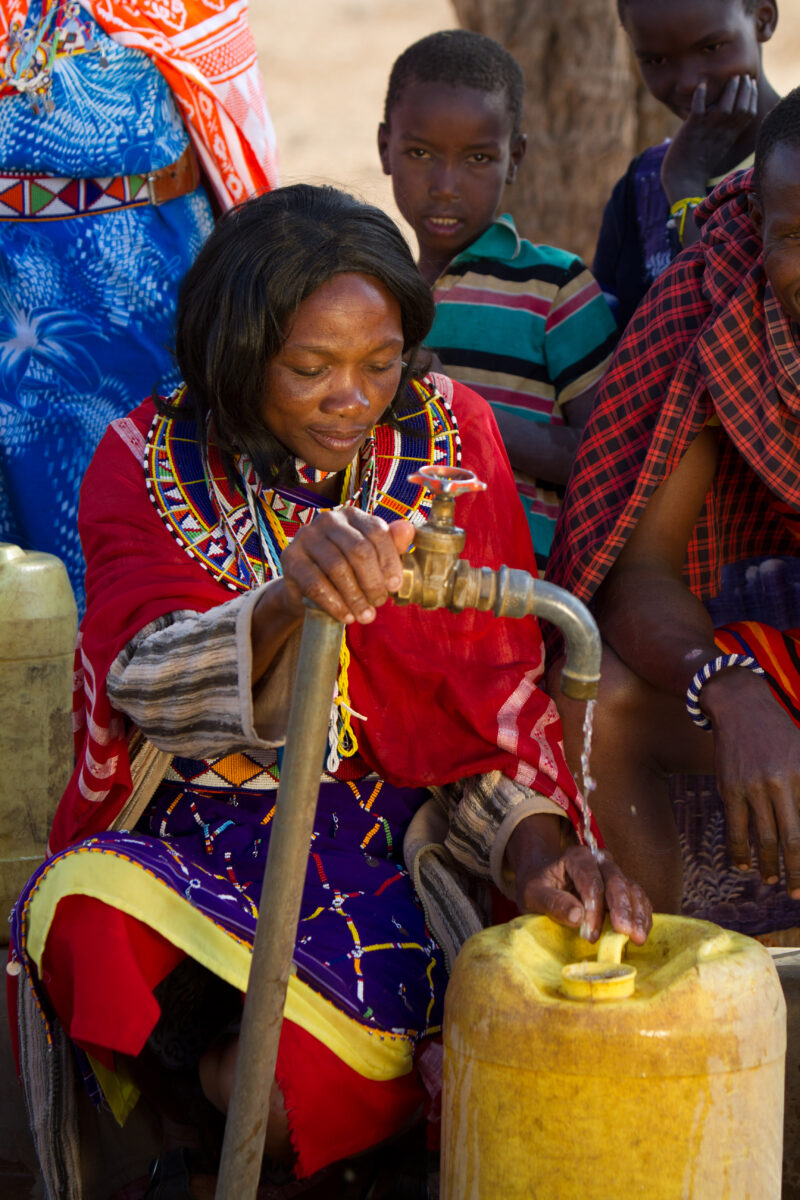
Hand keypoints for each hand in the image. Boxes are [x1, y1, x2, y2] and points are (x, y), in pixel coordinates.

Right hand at [278, 509, 413, 624]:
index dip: (389, 560)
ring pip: (337, 568)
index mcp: (352, 515)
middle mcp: (328, 520)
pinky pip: (315, 583)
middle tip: (379, 603)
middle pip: (358, 550)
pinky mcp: (290, 558)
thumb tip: (409, 529)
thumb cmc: (346, 571)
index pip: (376, 531)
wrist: (305, 588)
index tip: (395, 586)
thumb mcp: (372, 559)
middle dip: (373, 581)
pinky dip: (334, 603)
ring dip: (355, 597)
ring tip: (365, 616)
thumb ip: (391, 546)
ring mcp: (306, 537)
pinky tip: (346, 616)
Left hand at [506, 816, 651, 944]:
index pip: (591, 881)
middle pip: (616, 881)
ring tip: (638, 937)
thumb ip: (553, 903)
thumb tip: (578, 917)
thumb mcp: (534, 895)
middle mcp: (599, 860)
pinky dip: (642, 915)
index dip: (594, 909)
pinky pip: (638, 899)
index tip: (590, 935)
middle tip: (625, 932)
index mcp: (577, 857)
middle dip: (622, 909)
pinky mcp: (622, 888)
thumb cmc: (538, 888)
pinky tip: (642, 932)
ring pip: (631, 889)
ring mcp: (613, 873)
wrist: (543, 882)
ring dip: (637, 914)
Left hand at [661, 75, 758, 203]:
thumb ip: (723, 133)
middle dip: (745, 89)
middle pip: (740, 108)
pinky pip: (698, 110)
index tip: (752, 84)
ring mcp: (706, 131)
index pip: (748, 114)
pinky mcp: (691, 130)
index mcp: (729, 137)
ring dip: (729, 90)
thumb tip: (723, 117)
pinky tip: (702, 85)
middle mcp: (721, 133)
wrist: (682, 182)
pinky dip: (700, 96)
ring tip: (730, 77)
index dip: (752, 97)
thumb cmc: (697, 166)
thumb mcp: (717, 149)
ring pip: (724, 107)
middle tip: (742, 75)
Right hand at [703, 668, 799, 896]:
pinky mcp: (729, 788)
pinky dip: (739, 850)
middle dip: (794, 871)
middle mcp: (778, 784)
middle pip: (789, 839)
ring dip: (766, 865)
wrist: (741, 707)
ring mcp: (751, 787)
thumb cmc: (779, 732)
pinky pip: (735, 827)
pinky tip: (743, 864)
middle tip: (795, 893)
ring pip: (761, 838)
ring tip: (772, 881)